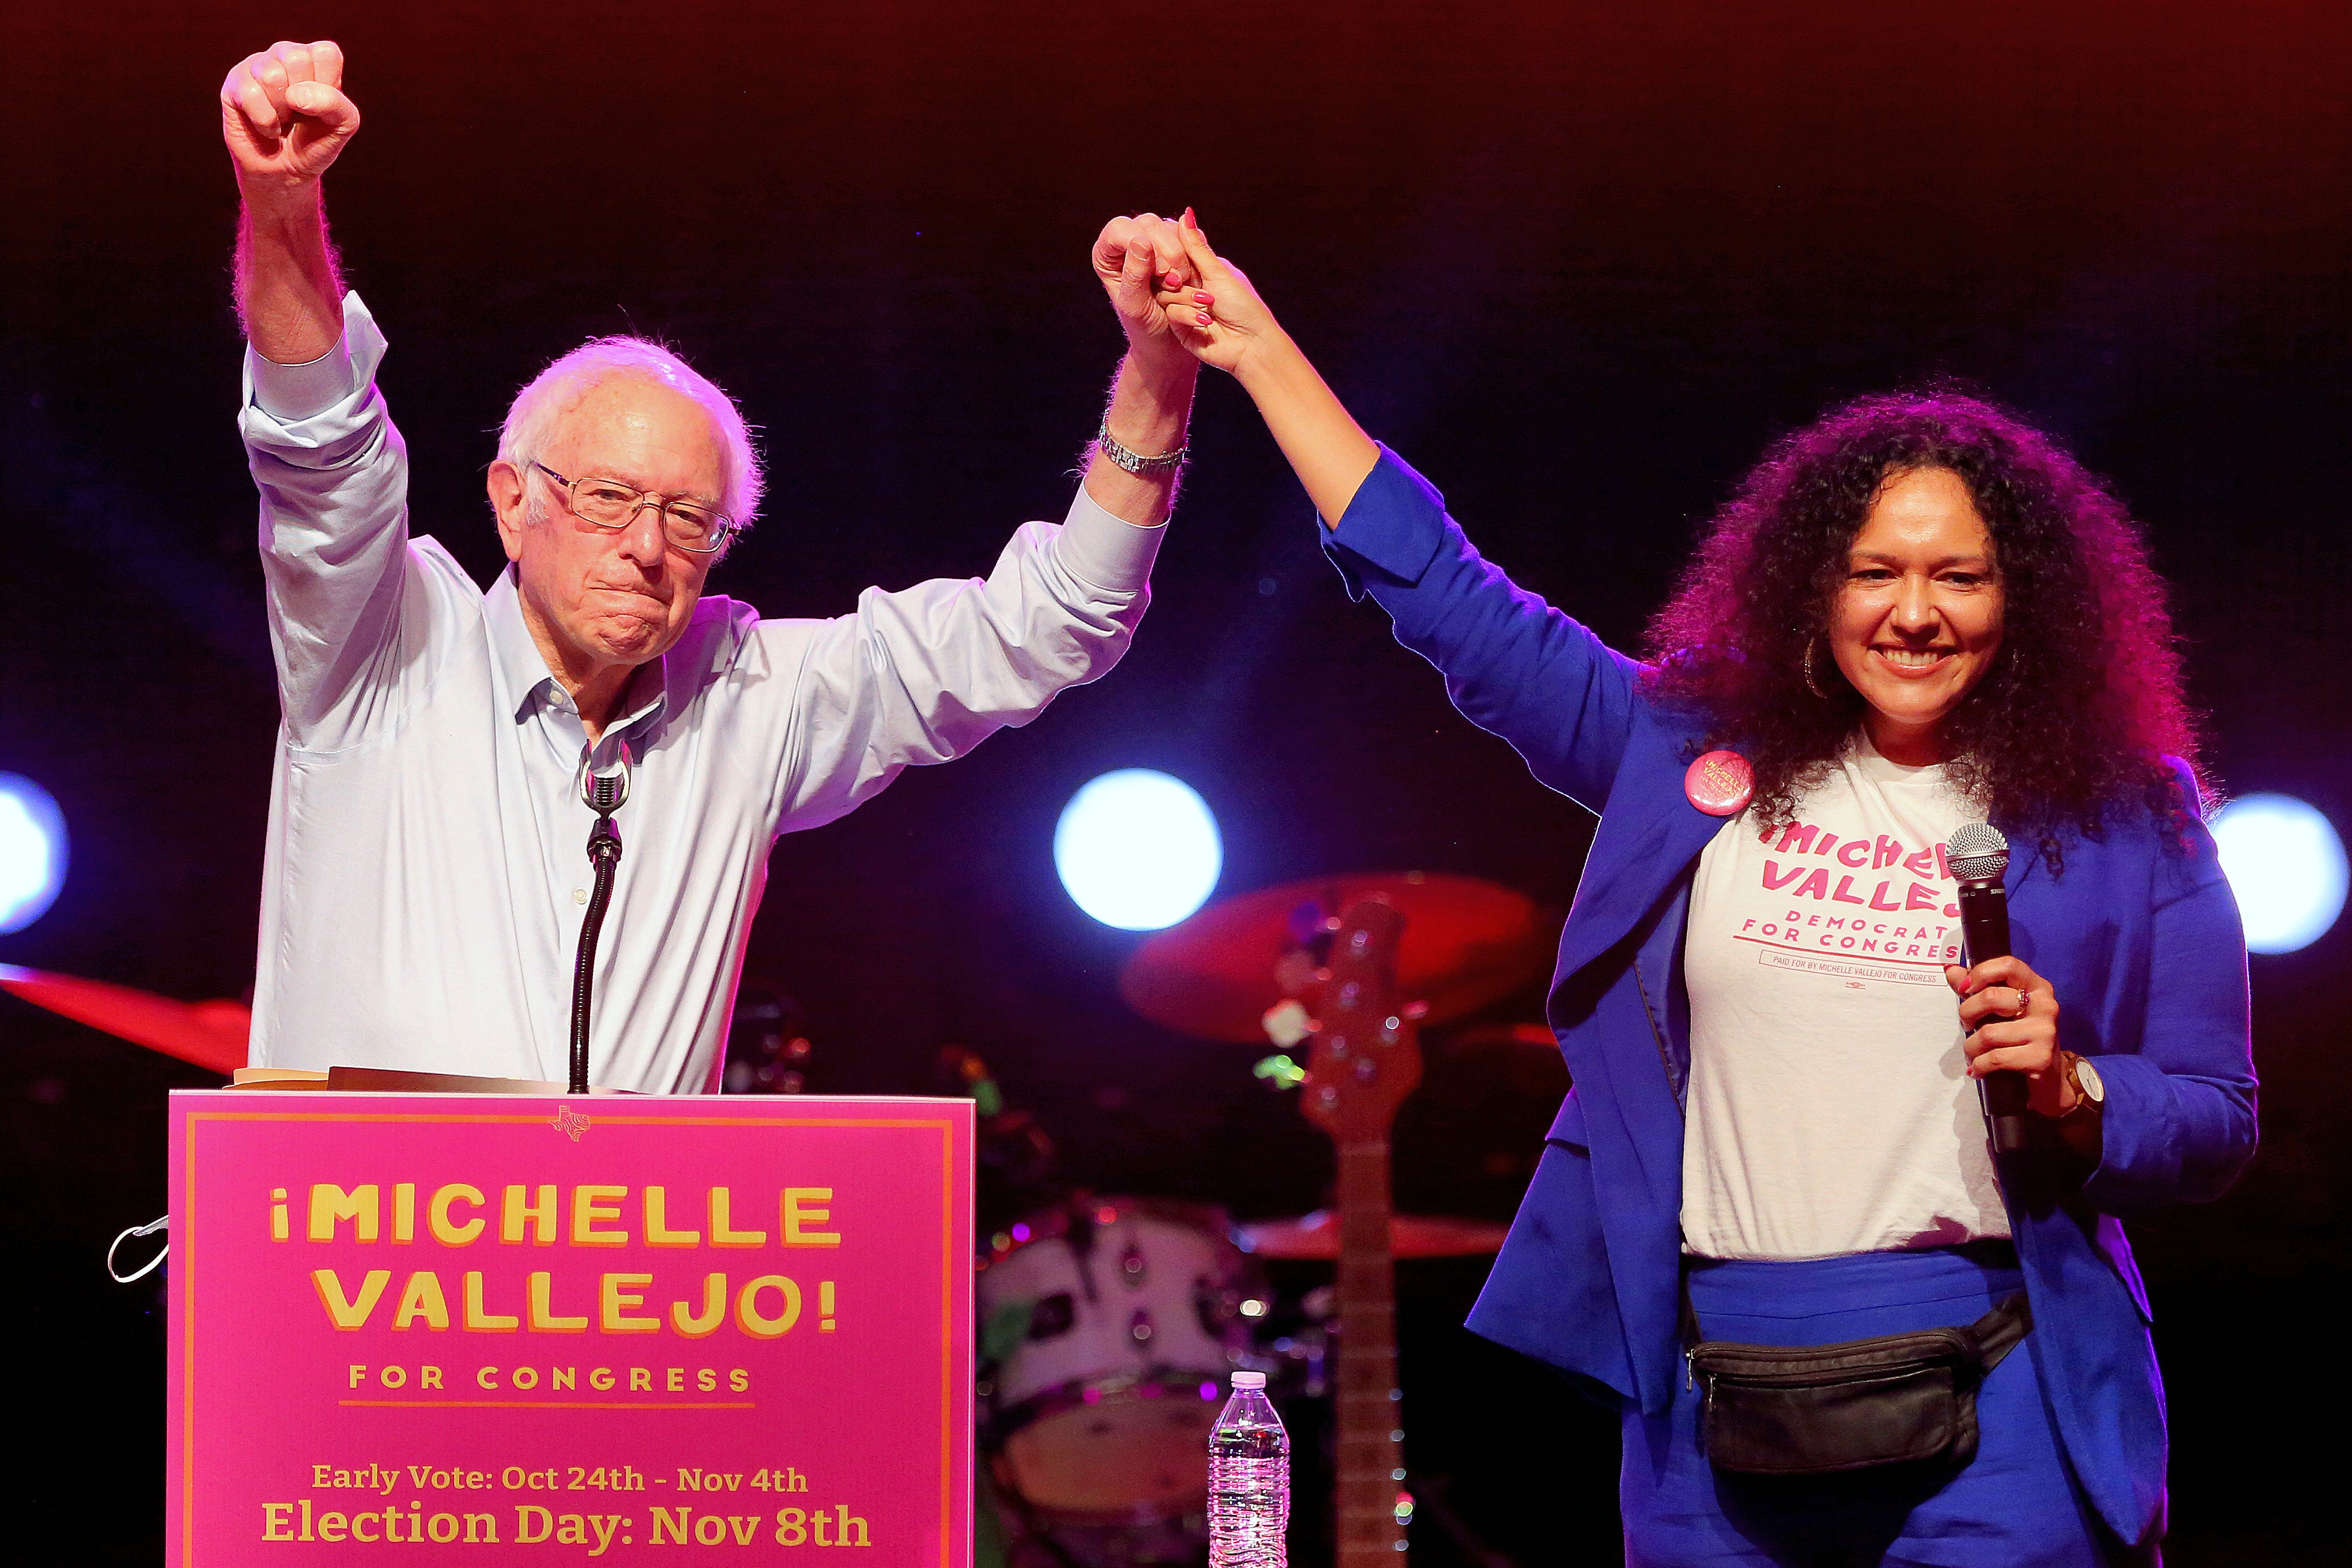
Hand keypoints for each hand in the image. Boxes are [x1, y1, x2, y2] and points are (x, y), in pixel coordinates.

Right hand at [221, 41, 358, 190]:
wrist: (286, 172)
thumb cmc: (316, 143)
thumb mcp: (342, 125)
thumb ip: (335, 103)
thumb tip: (295, 95)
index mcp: (315, 58)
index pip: (327, 53)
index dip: (329, 86)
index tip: (323, 107)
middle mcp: (284, 54)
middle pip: (296, 58)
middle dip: (302, 99)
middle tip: (299, 114)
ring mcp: (257, 65)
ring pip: (270, 75)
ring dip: (281, 111)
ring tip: (282, 120)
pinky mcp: (234, 83)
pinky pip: (249, 94)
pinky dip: (264, 121)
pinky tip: (267, 127)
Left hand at [1093, 212, 1196, 368]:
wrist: (1169, 342)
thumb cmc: (1146, 327)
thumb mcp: (1135, 306)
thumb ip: (1134, 274)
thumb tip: (1141, 240)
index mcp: (1107, 255)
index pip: (1119, 229)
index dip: (1140, 244)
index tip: (1158, 273)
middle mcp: (1128, 242)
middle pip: (1148, 224)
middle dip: (1166, 253)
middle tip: (1173, 283)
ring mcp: (1154, 240)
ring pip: (1170, 227)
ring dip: (1181, 257)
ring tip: (1180, 285)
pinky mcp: (1176, 244)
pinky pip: (1189, 236)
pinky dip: (1193, 256)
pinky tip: (1189, 279)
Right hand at [1156, 210, 1285, 376]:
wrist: (1251, 345)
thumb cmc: (1243, 306)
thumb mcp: (1218, 272)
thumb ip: (1195, 246)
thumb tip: (1186, 212)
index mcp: (1203, 270)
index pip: (1176, 253)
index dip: (1173, 254)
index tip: (1179, 260)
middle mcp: (1191, 287)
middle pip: (1166, 273)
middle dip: (1181, 279)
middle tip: (1199, 288)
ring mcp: (1184, 307)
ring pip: (1165, 293)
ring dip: (1187, 299)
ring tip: (1209, 307)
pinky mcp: (1180, 327)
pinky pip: (1170, 313)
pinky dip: (1187, 316)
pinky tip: (1205, 322)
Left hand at [1946, 956, 2073, 1116]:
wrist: (2048, 1080)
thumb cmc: (2019, 1039)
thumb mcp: (2000, 1011)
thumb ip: (1976, 989)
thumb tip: (1950, 968)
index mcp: (2037, 987)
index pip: (2008, 965)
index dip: (1980, 973)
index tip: (1964, 988)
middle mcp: (2046, 1005)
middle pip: (1991, 997)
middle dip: (1967, 1013)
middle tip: (1966, 1026)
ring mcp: (2045, 1031)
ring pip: (1988, 1033)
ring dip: (1971, 1047)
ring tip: (1972, 1054)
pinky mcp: (2041, 1058)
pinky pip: (1995, 1058)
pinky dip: (1979, 1066)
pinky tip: (1977, 1070)